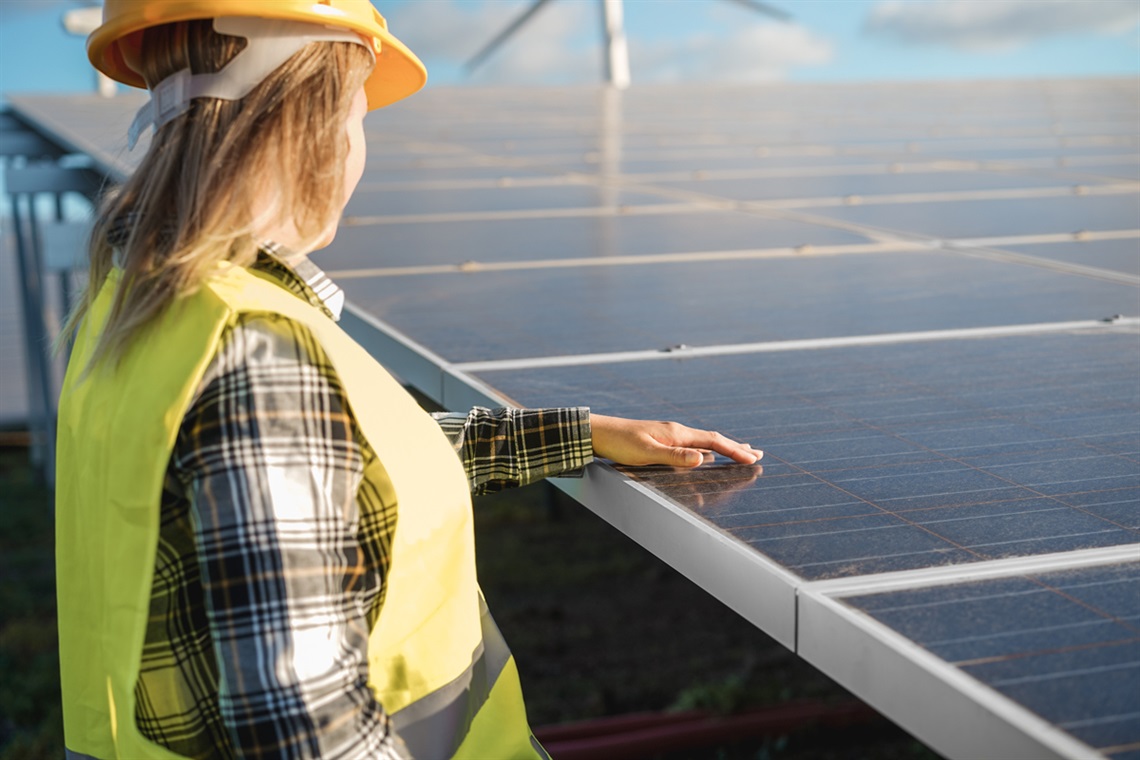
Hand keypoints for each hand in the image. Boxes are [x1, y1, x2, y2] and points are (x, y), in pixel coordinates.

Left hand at [590, 414, 762, 467]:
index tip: (753, 459)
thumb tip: (702, 458)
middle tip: (757, 453)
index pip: (713, 441)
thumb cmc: (619, 443)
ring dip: (723, 448)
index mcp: (677, 433)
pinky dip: (706, 449)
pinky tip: (704, 454)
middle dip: (736, 447)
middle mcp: (676, 432)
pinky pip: (692, 445)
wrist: (598, 432)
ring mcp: (669, 435)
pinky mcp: (660, 439)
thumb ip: (675, 456)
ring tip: (739, 452)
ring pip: (704, 442)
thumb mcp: (647, 452)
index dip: (734, 451)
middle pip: (713, 439)